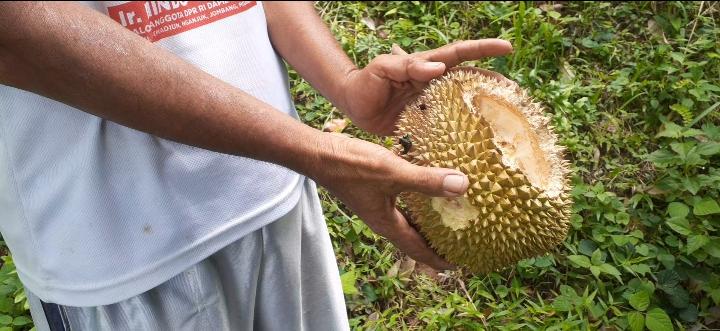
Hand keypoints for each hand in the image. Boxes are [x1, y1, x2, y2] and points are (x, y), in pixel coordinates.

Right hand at [309, 133, 469, 269]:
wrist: (320, 154)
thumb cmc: (351, 167)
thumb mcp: (392, 172)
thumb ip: (426, 180)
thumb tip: (462, 186)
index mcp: (387, 224)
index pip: (418, 250)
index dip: (440, 259)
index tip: (461, 264)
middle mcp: (384, 219)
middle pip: (415, 239)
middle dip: (438, 243)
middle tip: (463, 242)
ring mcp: (379, 205)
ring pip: (410, 220)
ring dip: (430, 222)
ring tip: (453, 218)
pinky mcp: (377, 190)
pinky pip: (404, 203)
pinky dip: (420, 201)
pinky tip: (430, 188)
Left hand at [340, 39, 513, 135]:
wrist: (353, 105)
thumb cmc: (366, 82)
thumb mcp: (382, 69)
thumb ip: (405, 66)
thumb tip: (437, 68)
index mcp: (427, 67)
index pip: (460, 54)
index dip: (483, 50)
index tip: (507, 49)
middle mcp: (435, 84)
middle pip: (470, 81)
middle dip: (493, 84)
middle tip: (515, 93)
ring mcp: (432, 104)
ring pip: (463, 105)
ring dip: (483, 110)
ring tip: (506, 119)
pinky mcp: (425, 124)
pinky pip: (448, 127)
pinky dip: (462, 134)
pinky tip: (476, 144)